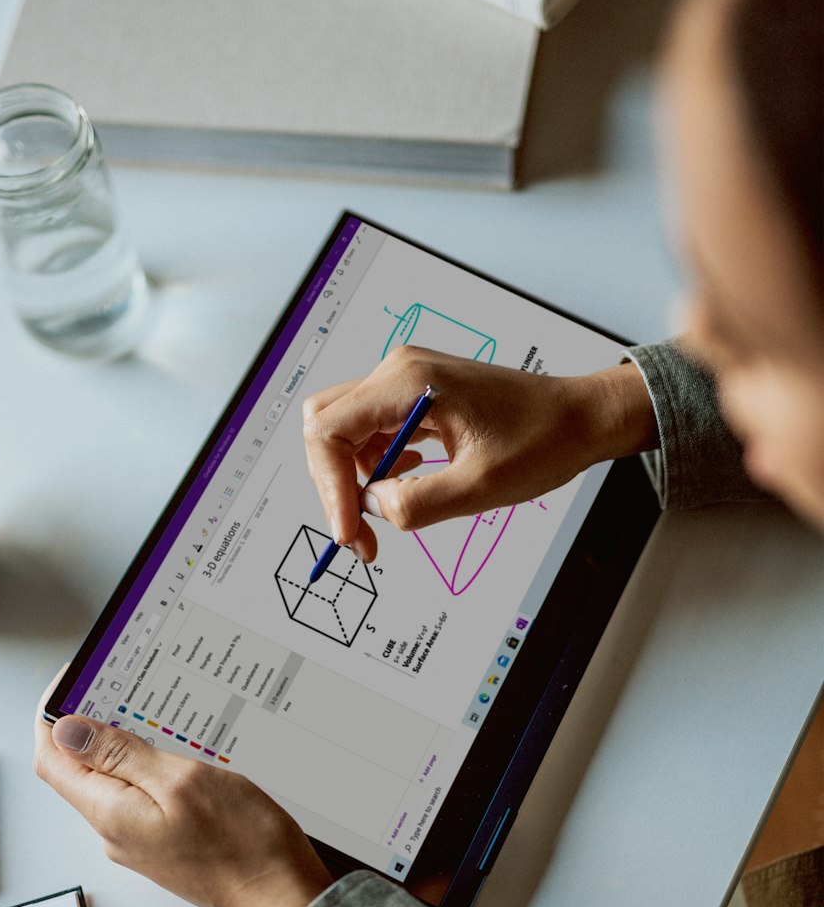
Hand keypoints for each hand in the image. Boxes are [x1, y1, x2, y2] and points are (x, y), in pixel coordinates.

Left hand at [33, 682, 332, 906]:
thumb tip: (68, 731)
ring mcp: (140, 841)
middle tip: (121, 687)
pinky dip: (151, 768)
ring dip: (126, 745)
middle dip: (91, 725)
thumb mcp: (181, 781)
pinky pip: (142, 798)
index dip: (52, 717)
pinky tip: (180, 754)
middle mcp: (116, 831)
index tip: (72, 682)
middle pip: (80, 770)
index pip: (51, 759)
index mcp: (110, 813)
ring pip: (114, 782)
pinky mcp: (165, 844)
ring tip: (159, 716)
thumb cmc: (243, 844)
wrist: (282, 898)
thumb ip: (120, 755)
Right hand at [302, 346, 658, 562]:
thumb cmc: (543, 440)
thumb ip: (417, 504)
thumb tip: (372, 509)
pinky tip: (407, 484)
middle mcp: (400, 373)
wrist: (580, 419)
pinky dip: (378, 465)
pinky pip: (374, 431)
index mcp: (409, 383)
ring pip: (347, 432)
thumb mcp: (480, 487)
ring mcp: (408, 382)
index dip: (331, 487)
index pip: (330, 431)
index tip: (350, 531)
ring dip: (357, 478)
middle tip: (360, 533)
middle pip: (327, 426)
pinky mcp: (418, 396)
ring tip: (390, 512)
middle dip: (335, 484)